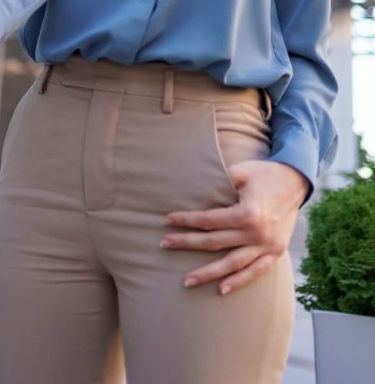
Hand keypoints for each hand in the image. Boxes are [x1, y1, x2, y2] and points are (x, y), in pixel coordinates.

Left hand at [160, 160, 308, 295]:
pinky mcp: (275, 252)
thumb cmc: (264, 173)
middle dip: (188, 243)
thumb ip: (220, 180)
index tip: (167, 220)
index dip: (187, 220)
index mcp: (248, 213)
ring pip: (232, 264)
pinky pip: (255, 272)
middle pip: (215, 242)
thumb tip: (193, 184)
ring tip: (187, 280)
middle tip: (165, 244)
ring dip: (208, 273)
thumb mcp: (242, 171)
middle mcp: (257, 234)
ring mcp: (267, 246)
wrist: (296, 182)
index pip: (210, 220)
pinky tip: (221, 289)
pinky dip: (238, 281)